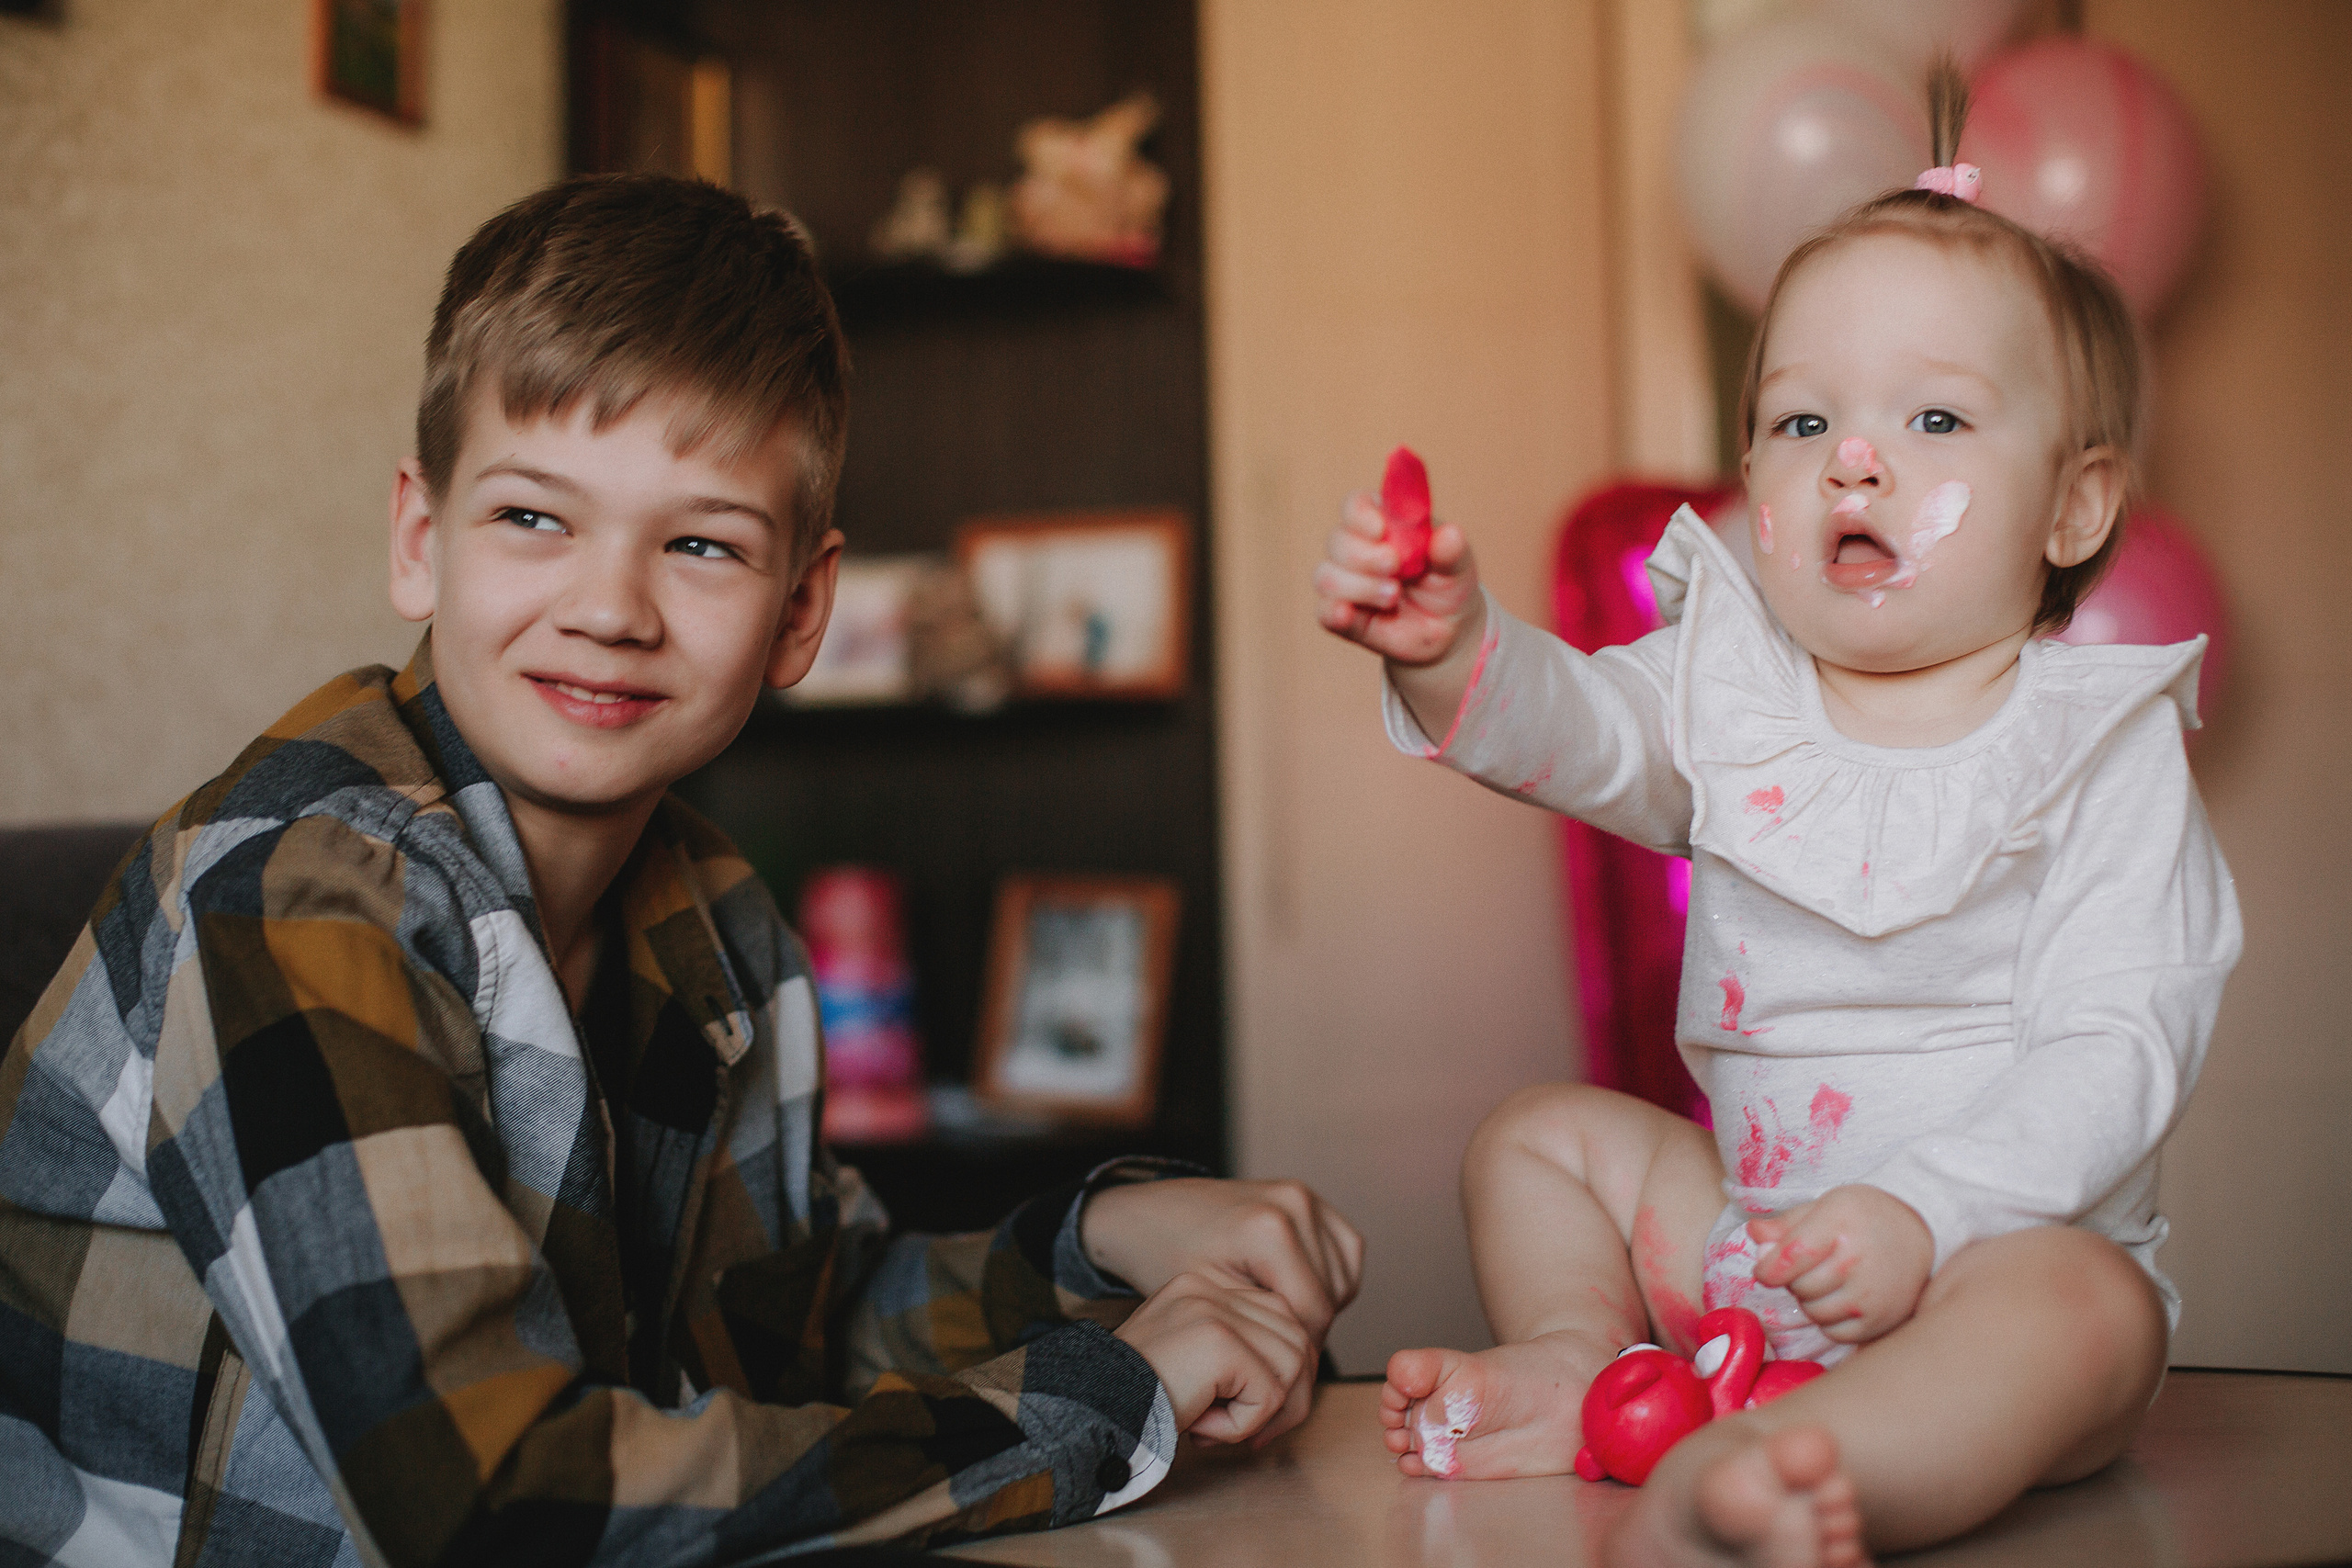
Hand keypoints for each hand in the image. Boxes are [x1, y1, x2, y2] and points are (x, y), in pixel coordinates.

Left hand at [1082, 1178, 1363, 1341]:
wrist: (1150, 1214)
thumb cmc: (1167, 1258)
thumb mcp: (1210, 1303)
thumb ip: (1263, 1330)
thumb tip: (1304, 1368)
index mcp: (1270, 1229)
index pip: (1313, 1313)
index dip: (1296, 1352)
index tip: (1271, 1368)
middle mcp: (1295, 1203)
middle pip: (1330, 1298)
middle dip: (1305, 1333)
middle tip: (1270, 1351)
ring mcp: (1305, 1195)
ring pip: (1342, 1280)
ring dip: (1319, 1307)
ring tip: (1275, 1320)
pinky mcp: (1310, 1197)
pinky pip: (1344, 1254)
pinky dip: (1328, 1279)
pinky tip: (1292, 1291)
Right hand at [1113, 1271, 1314, 1445]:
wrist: (1091, 1409)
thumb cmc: (1138, 1399)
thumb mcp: (1195, 1364)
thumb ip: (1242, 1354)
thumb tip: (1300, 1376)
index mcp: (1206, 1286)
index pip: (1282, 1320)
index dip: (1281, 1373)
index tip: (1255, 1413)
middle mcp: (1212, 1288)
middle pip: (1297, 1339)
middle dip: (1288, 1397)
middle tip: (1248, 1431)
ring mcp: (1215, 1309)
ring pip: (1292, 1366)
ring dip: (1262, 1413)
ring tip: (1215, 1424)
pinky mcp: (1219, 1340)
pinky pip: (1269, 1393)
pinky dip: (1243, 1424)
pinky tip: (1202, 1424)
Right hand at [1312, 489, 1482, 668]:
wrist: (1448, 629)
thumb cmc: (1448, 585)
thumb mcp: (1458, 565)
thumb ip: (1452, 550)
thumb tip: (1449, 535)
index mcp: (1382, 523)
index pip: (1355, 505)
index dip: (1361, 514)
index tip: (1380, 530)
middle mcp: (1356, 550)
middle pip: (1336, 540)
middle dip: (1364, 555)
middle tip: (1394, 566)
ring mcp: (1346, 583)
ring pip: (1326, 576)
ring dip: (1359, 586)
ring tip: (1393, 597)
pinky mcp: (1342, 617)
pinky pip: (1324, 612)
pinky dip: (1334, 611)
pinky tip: (1348, 614)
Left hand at [1748, 1184, 1933, 1344]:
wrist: (1921, 1235)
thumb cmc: (1865, 1218)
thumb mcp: (1826, 1206)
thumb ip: (1786, 1224)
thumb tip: (1754, 1235)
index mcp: (1839, 1224)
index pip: (1790, 1256)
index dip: (1768, 1268)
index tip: (1765, 1270)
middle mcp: (1856, 1261)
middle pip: (1798, 1286)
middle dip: (1793, 1279)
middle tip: (1810, 1267)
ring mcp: (1870, 1295)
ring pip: (1812, 1312)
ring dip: (1810, 1300)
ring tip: (1827, 1281)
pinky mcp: (1879, 1322)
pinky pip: (1833, 1332)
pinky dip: (1829, 1319)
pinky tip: (1842, 1298)